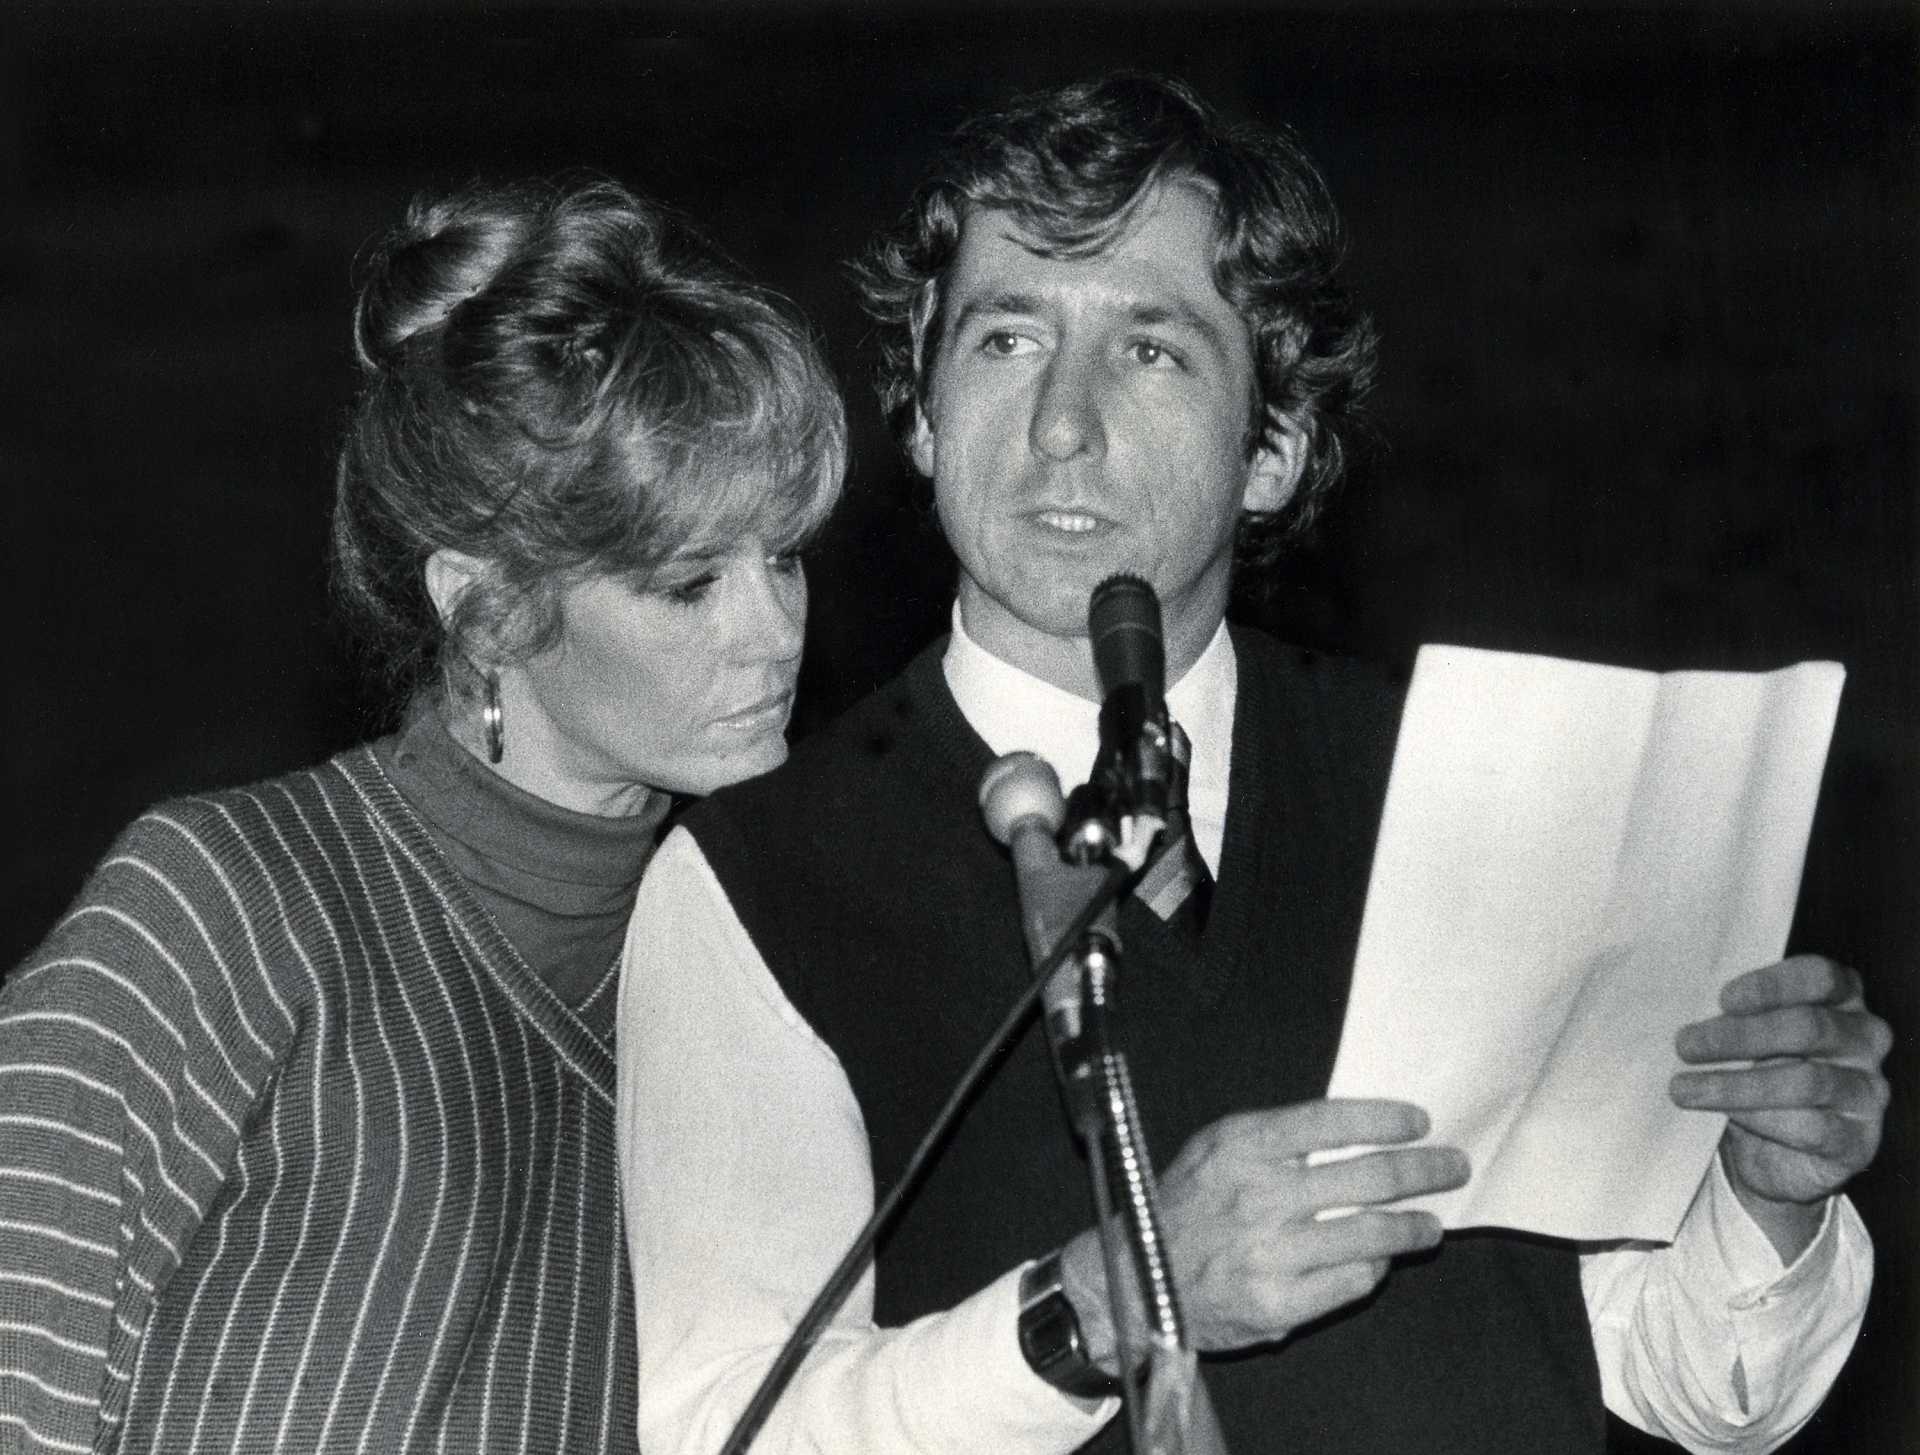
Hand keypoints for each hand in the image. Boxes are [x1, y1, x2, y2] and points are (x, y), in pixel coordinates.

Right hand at [1059, 1099, 1467, 1363]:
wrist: (1133, 1280)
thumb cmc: (1183, 1206)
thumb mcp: (1215, 1148)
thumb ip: (1275, 1135)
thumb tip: (1354, 1128)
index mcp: (1242, 1146)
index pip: (1333, 1121)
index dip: (1386, 1119)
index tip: (1419, 1122)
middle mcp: (1260, 1195)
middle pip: (1370, 1176)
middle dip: (1425, 1168)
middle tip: (1453, 1166)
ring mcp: (1272, 1253)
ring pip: (1373, 1233)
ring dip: (1415, 1227)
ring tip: (1431, 1224)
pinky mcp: (1279, 1305)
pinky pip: (1353, 1281)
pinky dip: (1375, 1268)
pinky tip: (1380, 1260)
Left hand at [1671, 955, 1891, 1248]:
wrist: (1768, 1149)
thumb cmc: (1753, 1069)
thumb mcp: (1743, 1034)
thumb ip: (1731, 1014)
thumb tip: (1678, 1001)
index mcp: (1841, 998)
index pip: (1820, 977)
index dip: (1772, 985)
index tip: (1724, 999)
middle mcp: (1864, 1039)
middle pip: (1809, 1027)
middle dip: (1739, 1036)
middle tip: (1684, 1045)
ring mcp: (1867, 1091)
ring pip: (1807, 1082)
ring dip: (1735, 1085)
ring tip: (1683, 1089)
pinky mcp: (1859, 1140)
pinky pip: (1812, 1129)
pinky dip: (1759, 1122)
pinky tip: (1724, 1119)